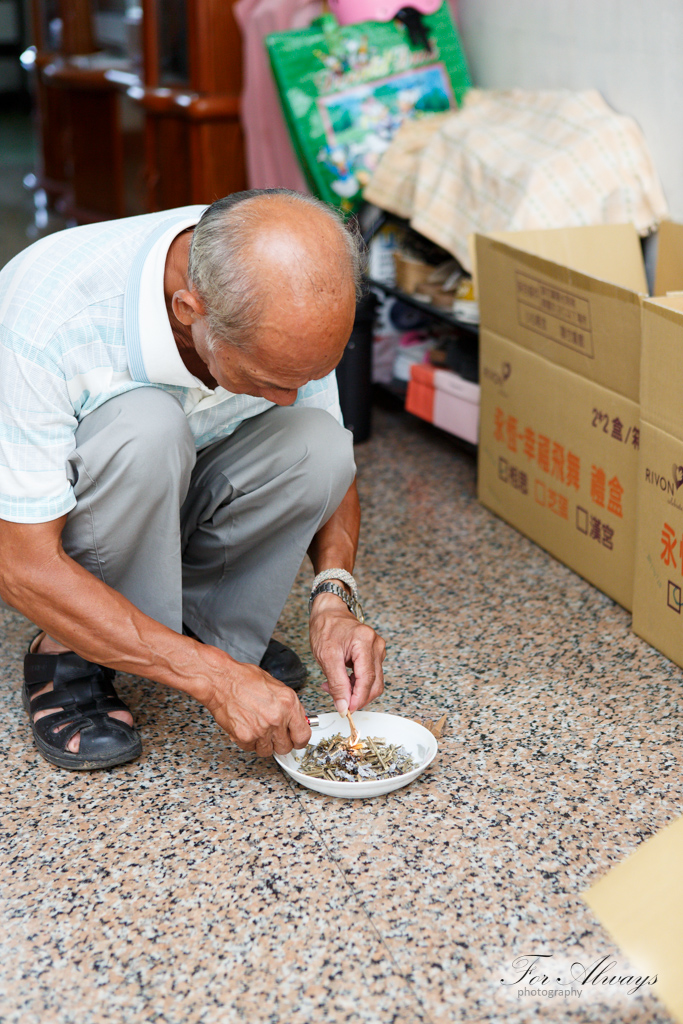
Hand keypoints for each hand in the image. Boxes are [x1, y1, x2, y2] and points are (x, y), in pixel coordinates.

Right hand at [205, 659, 310, 756]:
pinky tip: (245, 727)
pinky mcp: (245, 737)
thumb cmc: (244, 679)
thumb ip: (288, 706)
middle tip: (272, 734)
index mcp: (289, 704)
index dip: (298, 739)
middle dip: (279, 742)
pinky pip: (251, 748)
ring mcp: (262, 730)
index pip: (303, 735)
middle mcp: (278, 719)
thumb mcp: (276, 686)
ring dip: (263, 743)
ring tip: (256, 728)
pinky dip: (248, 741)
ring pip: (268, 751)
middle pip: (286, 747)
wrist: (221, 680)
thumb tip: (295, 719)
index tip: (294, 739)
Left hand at [309, 593, 384, 714]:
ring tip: (334, 687)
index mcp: (365, 642)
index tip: (347, 710)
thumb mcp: (326, 657)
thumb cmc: (326, 628)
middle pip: (375, 683)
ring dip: (355, 691)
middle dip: (357, 697)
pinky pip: (370, 675)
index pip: (368, 680)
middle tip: (339, 701)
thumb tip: (344, 705)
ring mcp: (377, 649)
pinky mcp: (374, 653)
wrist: (328, 612)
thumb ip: (337, 683)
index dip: (358, 699)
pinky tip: (341, 681)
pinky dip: (356, 683)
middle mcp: (376, 645)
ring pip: (373, 681)